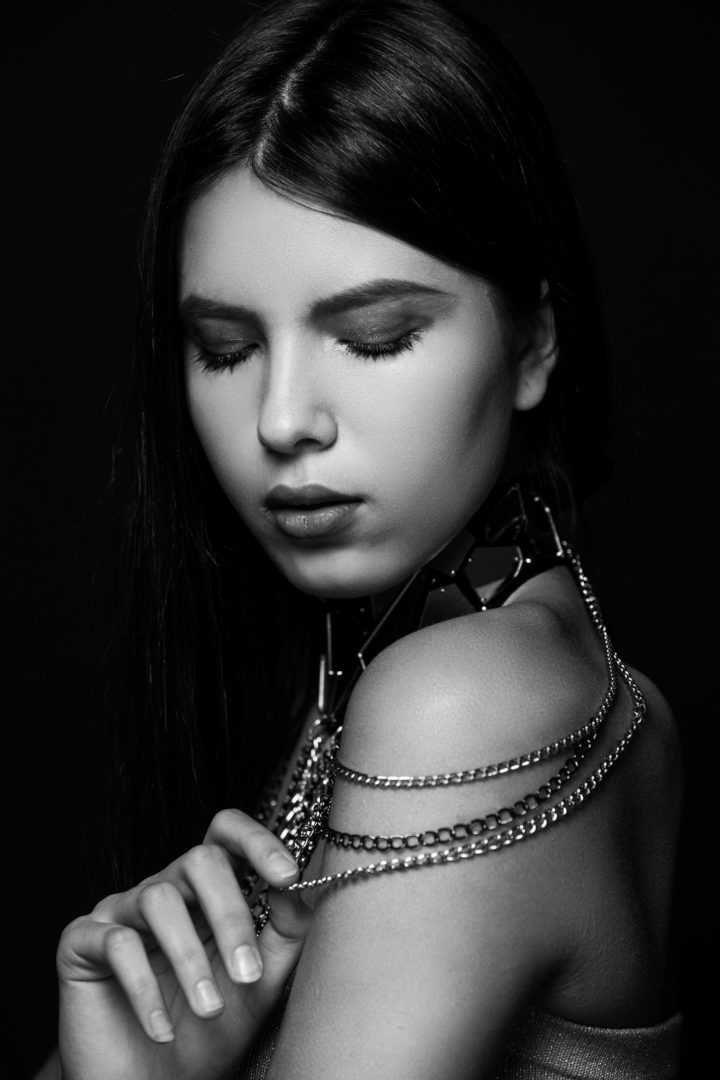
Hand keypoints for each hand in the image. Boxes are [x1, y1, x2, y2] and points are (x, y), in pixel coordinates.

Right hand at [57, 809, 309, 1079]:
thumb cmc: (208, 1036)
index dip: (257, 840)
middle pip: (198, 859)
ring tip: (209, 1009)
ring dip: (191, 959)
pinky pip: (116, 942)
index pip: (226, 834)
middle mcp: (164, 889)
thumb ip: (284, 934)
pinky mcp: (82, 942)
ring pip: (159, 899)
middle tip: (246, 972)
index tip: (288, 875)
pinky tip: (161, 1028)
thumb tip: (303, 887)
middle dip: (229, 913)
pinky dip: (143, 988)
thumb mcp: (260, 984)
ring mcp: (121, 911)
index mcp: (207, 892)